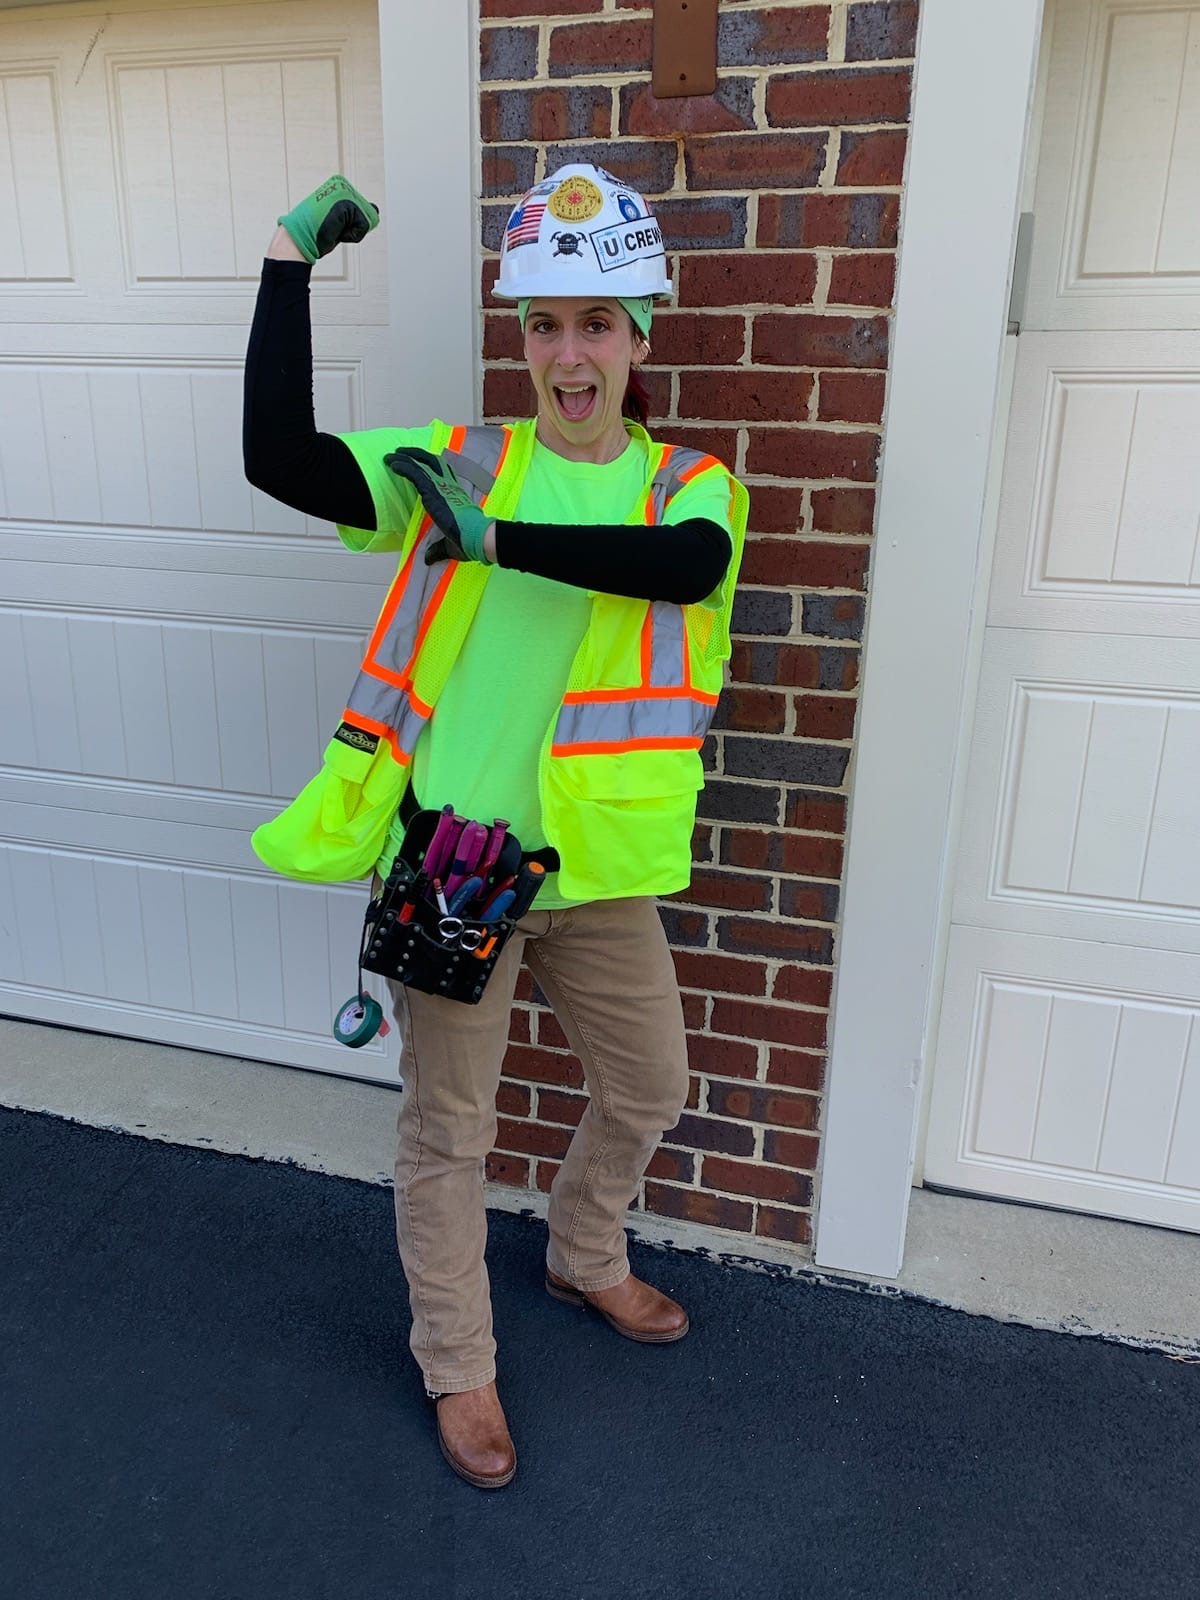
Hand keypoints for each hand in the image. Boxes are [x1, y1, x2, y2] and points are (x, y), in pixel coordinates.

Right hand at [277, 175, 378, 263]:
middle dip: (353, 228)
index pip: (362, 211)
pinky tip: (336, 230)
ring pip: (366, 220)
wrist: (300, 238)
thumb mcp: (340, 221)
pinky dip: (351, 235)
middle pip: (367, 214)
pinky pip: (363, 226)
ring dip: (352, 232)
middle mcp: (342, 185)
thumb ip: (358, 213)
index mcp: (338, 186)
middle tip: (333, 227)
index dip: (350, 225)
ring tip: (334, 228)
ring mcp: (345, 192)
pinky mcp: (347, 202)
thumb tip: (376, 208)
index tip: (333, 225)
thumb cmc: (317, 232)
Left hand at [383, 448, 493, 564]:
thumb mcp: (450, 545)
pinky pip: (415, 474)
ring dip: (405, 457)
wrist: (477, 537)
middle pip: (433, 461)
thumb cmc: (469, 541)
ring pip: (421, 464)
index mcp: (456, 494)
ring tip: (392, 455)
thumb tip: (429, 559)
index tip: (421, 462)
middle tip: (402, 452)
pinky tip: (392, 464)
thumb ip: (437, 548)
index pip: (444, 472)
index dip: (432, 465)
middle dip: (417, 455)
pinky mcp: (433, 491)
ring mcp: (441, 486)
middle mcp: (449, 486)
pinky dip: (403, 466)